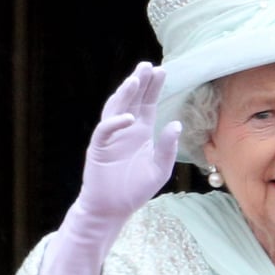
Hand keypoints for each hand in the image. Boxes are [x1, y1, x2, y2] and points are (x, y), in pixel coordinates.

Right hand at [79, 61, 178, 222]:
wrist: (112, 209)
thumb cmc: (134, 190)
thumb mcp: (159, 170)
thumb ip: (168, 148)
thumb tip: (176, 124)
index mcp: (140, 132)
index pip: (147, 103)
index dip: (153, 87)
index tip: (161, 70)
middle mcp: (125, 130)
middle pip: (132, 100)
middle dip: (139, 83)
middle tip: (147, 65)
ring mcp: (111, 137)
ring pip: (115, 109)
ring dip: (125, 94)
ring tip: (135, 80)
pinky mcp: (99, 148)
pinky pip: (105, 130)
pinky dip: (115, 122)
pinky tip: (129, 117)